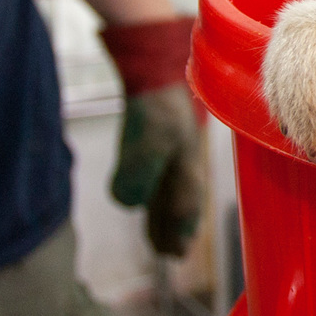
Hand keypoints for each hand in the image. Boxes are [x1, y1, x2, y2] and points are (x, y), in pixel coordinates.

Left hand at [101, 17, 205, 256]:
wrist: (154, 62)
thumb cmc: (158, 101)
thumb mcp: (149, 138)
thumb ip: (137, 174)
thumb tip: (127, 205)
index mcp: (188, 166)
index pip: (186, 207)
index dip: (181, 231)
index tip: (175, 254)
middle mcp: (184, 161)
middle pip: (180, 203)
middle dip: (174, 228)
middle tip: (169, 253)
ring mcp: (172, 149)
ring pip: (170, 190)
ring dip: (164, 213)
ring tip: (159, 233)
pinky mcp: (158, 137)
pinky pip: (159, 174)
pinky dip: (154, 192)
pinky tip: (145, 194)